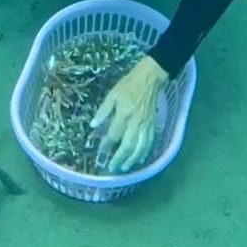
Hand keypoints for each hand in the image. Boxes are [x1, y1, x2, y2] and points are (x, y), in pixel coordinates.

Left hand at [90, 56, 168, 173]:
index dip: (106, 144)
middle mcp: (136, 122)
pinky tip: (140, 159)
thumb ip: (103, 111)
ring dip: (132, 159)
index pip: (114, 134)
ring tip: (125, 168)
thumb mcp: (112, 94)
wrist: (150, 78)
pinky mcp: (154, 125)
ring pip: (141, 147)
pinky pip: (150, 142)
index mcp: (124, 113)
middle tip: (113, 168)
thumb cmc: (129, 85)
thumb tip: (93, 125)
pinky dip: (145, 152)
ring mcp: (146, 125)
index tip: (101, 152)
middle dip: (120, 158)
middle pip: (128, 145)